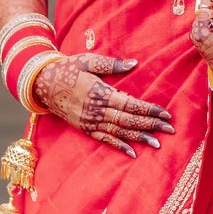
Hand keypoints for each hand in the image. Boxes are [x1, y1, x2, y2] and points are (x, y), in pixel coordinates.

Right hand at [30, 53, 173, 158]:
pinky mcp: (85, 129)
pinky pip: (104, 139)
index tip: (165, 113)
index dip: (148, 110)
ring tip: (157, 143)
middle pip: (128, 120)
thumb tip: (134, 63)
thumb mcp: (89, 61)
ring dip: (139, 138)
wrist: (42, 84)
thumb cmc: (68, 69)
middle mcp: (96, 110)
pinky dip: (119, 146)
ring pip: (119, 132)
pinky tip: (133, 153)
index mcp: (99, 93)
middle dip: (150, 125)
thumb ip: (112, 65)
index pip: (130, 104)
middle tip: (170, 129)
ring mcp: (90, 122)